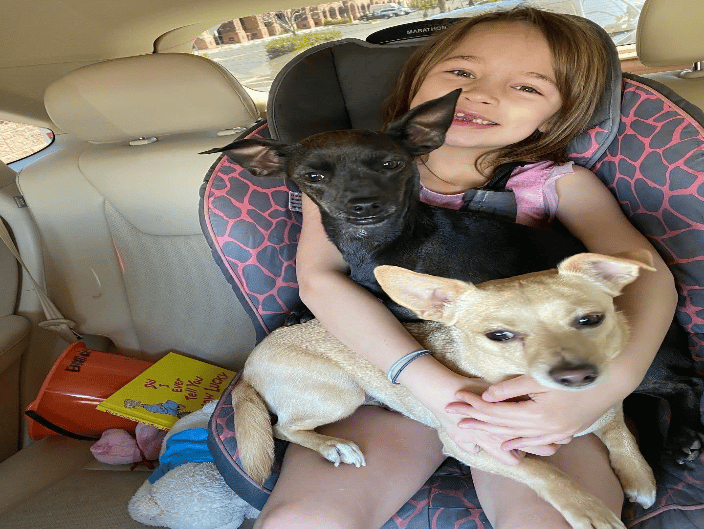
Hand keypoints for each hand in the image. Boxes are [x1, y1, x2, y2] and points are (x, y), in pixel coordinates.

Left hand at [447, 375, 615, 451]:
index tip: (457, 403)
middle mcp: (546, 429)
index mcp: (538, 414)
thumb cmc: (573, 375)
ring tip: (474, 433)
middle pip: (504, 427)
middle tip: (455, 420)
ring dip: (495, 434)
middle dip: (478, 422)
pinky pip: (537, 441)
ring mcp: (556, 433)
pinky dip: (520, 443)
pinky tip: (508, 446)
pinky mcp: (565, 431)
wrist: (610, 382)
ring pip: (518, 436)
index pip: (498, 413)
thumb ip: (512, 388)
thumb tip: (487, 397)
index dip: (476, 408)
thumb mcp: (540, 378)